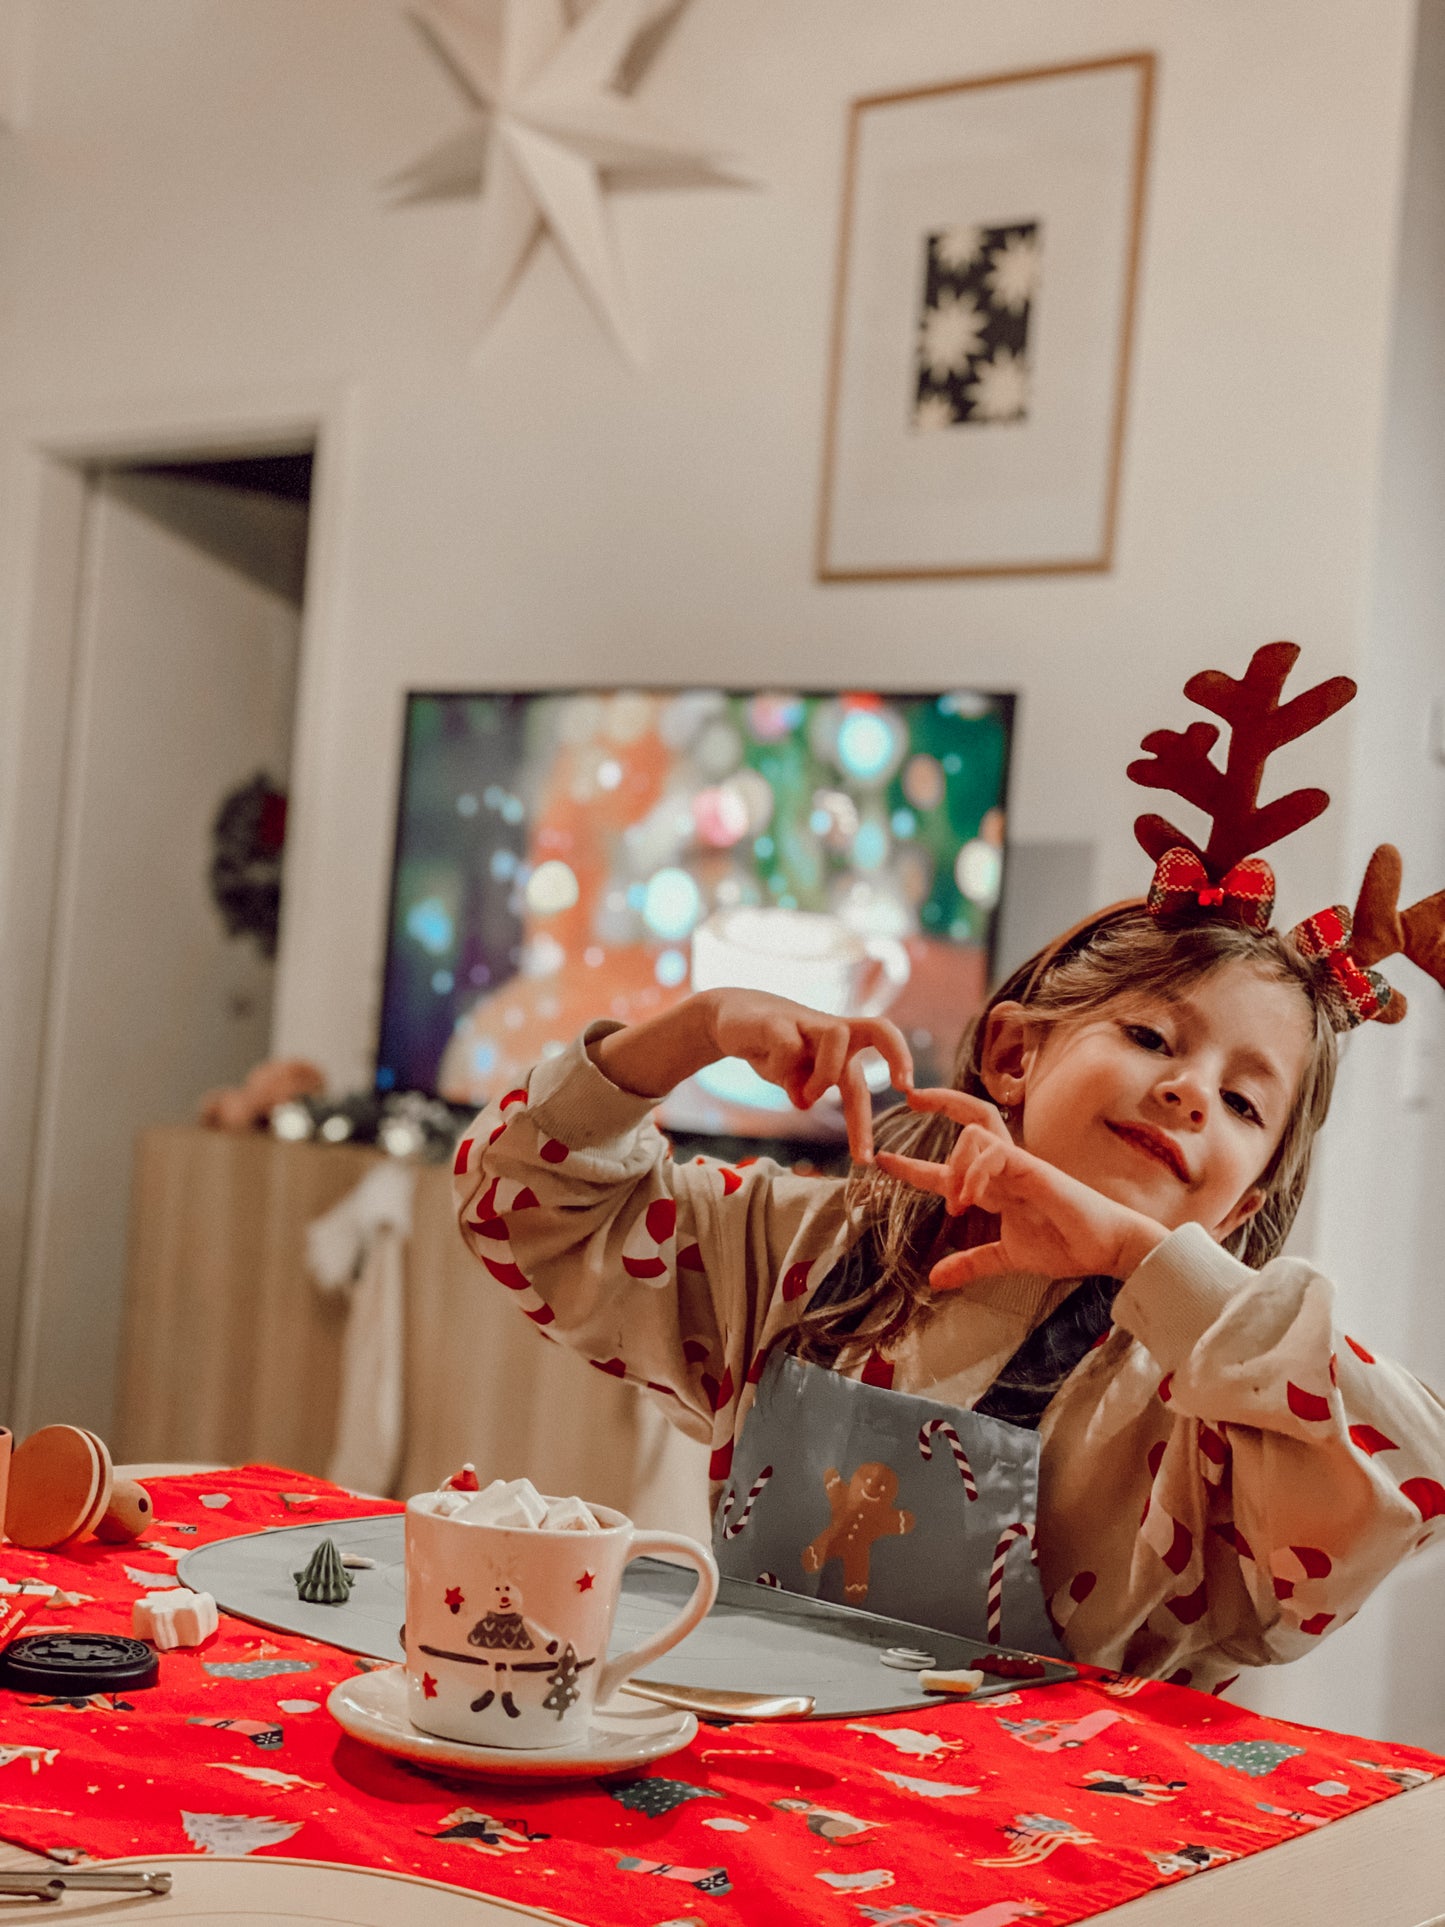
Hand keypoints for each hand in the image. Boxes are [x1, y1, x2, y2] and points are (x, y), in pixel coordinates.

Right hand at [706, 990, 912, 1162]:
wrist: (727, 1017)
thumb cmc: (770, 1047)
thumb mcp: (793, 1077)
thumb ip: (805, 1090)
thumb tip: (805, 1104)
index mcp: (843, 1042)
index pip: (883, 1040)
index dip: (901, 1060)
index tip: (910, 1092)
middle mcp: (831, 1028)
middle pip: (879, 1031)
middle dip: (897, 1058)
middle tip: (899, 1099)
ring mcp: (804, 1022)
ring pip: (838, 1039)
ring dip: (824, 1077)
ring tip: (803, 1097)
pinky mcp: (775, 1021)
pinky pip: (789, 1050)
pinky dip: (781, 1070)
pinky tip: (765, 1064)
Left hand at [874, 1087, 1166, 1286]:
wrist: (1106, 1249)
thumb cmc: (1065, 1245)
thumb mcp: (1007, 1257)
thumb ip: (973, 1263)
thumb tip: (935, 1279)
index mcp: (997, 1184)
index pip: (950, 1164)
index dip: (912, 1165)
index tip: (882, 1161)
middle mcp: (1006, 1166)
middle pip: (973, 1115)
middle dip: (941, 1101)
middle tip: (911, 1098)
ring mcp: (1020, 1163)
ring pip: (975, 1132)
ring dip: (954, 1165)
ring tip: (955, 1203)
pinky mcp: (1035, 1168)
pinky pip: (996, 1152)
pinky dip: (975, 1173)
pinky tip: (970, 1200)